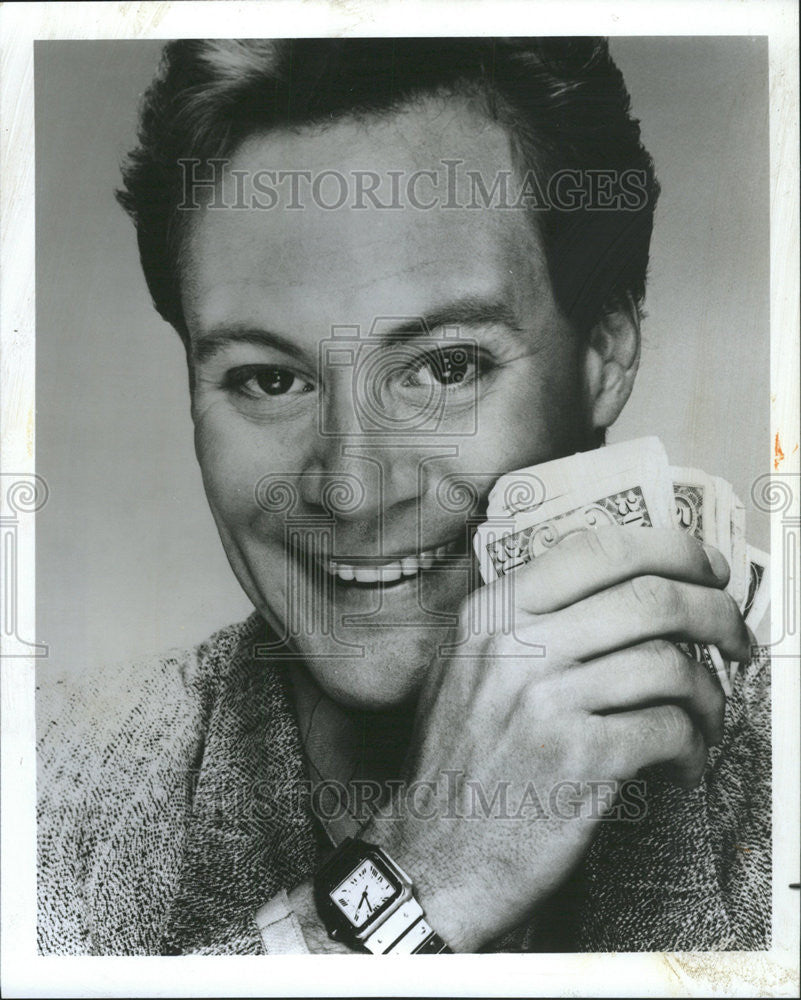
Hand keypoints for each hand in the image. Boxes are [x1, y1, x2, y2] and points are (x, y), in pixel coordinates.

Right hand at [366, 527, 749, 951]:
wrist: (431, 855)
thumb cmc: (457, 763)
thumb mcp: (466, 668)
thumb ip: (525, 622)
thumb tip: (616, 591)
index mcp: (492, 613)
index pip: (599, 548)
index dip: (670, 550)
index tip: (706, 570)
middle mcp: (516, 646)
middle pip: (649, 597)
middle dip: (715, 613)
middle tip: (736, 639)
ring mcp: (544, 701)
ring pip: (668, 665)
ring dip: (709, 695)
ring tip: (708, 719)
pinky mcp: (577, 759)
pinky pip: (668, 729)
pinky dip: (693, 747)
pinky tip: (682, 764)